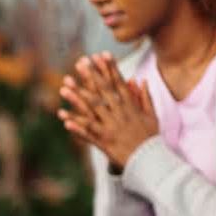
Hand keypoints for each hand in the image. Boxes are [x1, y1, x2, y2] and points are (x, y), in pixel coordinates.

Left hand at [57, 53, 158, 169]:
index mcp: (130, 106)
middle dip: (90, 76)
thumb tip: (141, 80)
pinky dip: (76, 126)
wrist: (151, 161)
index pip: (118, 82)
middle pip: (102, 91)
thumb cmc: (151, 139)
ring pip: (92, 109)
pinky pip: (88, 132)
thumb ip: (145, 97)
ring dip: (76, 98)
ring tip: (63, 88)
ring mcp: (111, 127)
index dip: (109, 68)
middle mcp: (120, 113)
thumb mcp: (152, 115)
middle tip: (79, 63)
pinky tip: (63, 119)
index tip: (101, 54)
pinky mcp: (105, 141)